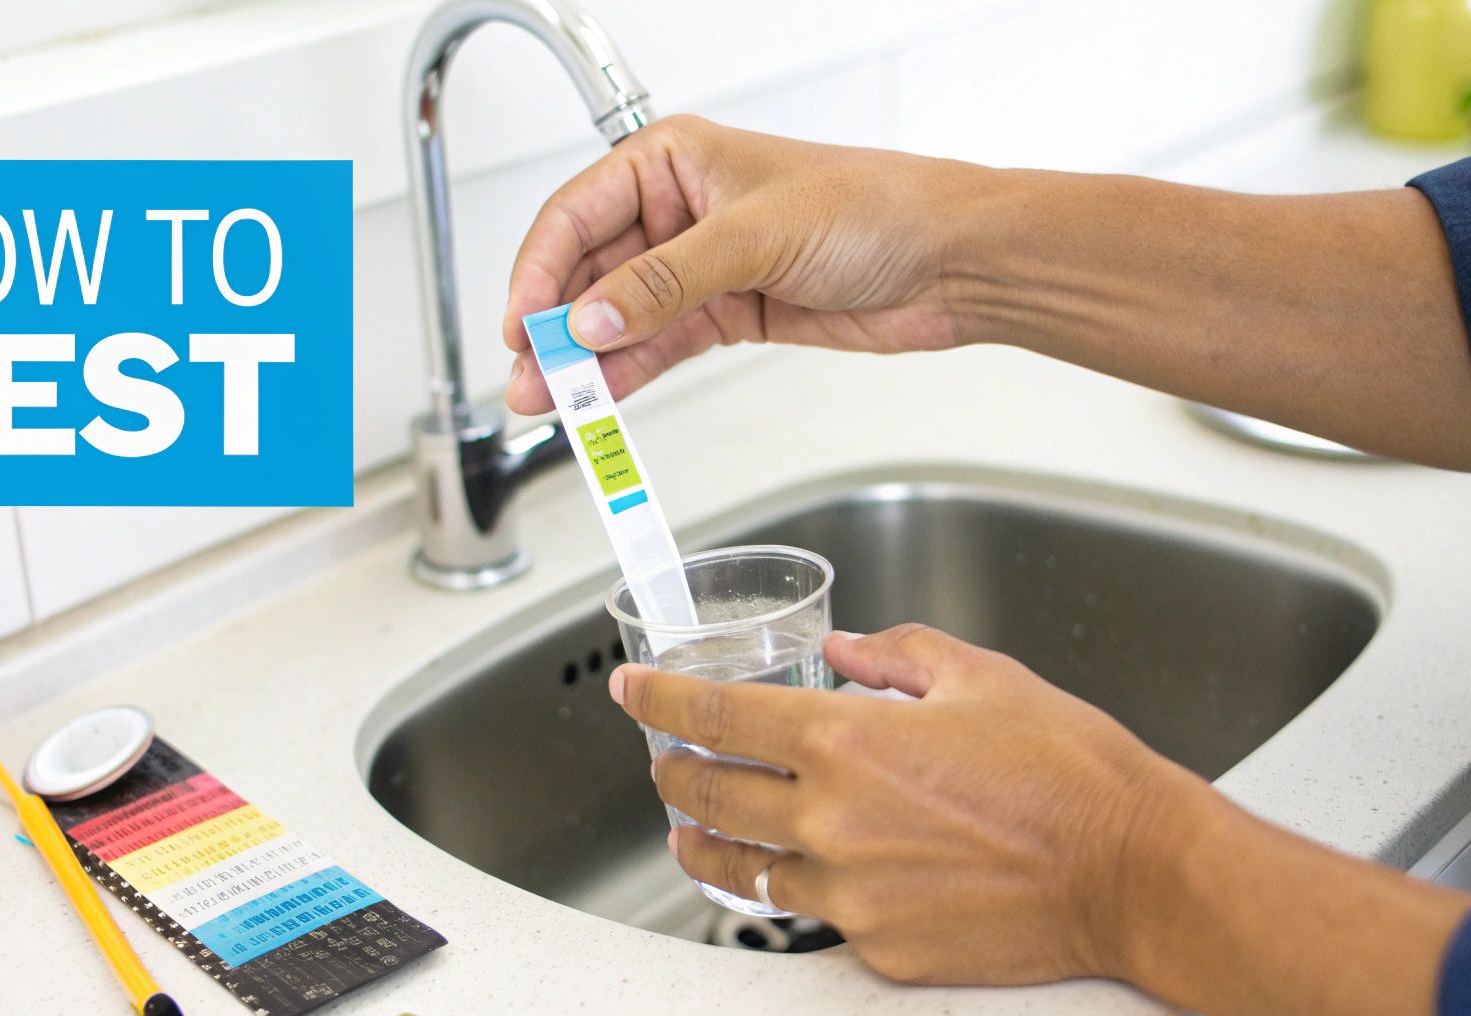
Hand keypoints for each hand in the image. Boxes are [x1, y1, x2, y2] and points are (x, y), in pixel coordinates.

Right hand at [502, 115, 973, 412]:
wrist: (948, 262)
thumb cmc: (873, 208)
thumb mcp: (754, 236)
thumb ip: (664, 281)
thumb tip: (591, 318)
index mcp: (674, 160)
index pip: (578, 214)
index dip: (540, 270)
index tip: (522, 324)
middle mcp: (678, 210)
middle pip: (589, 271)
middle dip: (555, 326)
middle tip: (531, 377)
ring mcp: (700, 265)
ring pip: (618, 316)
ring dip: (584, 359)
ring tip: (551, 401)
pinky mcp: (726, 312)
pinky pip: (658, 344)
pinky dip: (628, 372)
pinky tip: (599, 396)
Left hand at [608, 623, 1204, 984]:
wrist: (1136, 875)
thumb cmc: (1074, 776)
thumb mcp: (982, 677)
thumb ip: (896, 656)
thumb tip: (848, 651)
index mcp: (849, 739)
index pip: (717, 716)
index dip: (660, 699)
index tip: (634, 690)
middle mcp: (833, 820)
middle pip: (709, 799)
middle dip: (673, 775)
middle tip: (667, 762)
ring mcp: (852, 895)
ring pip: (742, 871)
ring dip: (707, 848)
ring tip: (696, 838)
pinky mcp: (880, 949)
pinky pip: (813, 916)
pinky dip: (797, 890)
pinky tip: (801, 875)